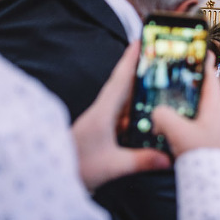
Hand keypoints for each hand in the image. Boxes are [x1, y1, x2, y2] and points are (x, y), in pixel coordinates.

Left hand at [73, 42, 171, 191]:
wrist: (51, 178)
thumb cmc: (76, 168)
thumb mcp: (112, 166)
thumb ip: (141, 160)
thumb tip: (168, 158)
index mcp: (102, 112)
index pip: (120, 79)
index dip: (130, 59)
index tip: (141, 40)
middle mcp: (102, 113)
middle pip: (125, 86)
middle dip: (141, 71)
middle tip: (159, 58)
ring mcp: (102, 123)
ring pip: (125, 103)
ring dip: (141, 93)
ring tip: (162, 86)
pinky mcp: (102, 133)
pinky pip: (124, 118)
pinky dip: (138, 114)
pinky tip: (150, 118)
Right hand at [151, 52, 219, 157]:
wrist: (212, 185)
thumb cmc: (204, 158)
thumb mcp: (179, 132)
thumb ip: (164, 117)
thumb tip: (155, 111)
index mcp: (213, 106)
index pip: (210, 76)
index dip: (204, 62)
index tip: (198, 50)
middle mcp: (212, 115)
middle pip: (201, 91)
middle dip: (189, 82)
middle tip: (175, 74)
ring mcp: (207, 128)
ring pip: (193, 107)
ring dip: (181, 101)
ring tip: (164, 96)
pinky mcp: (200, 140)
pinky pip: (188, 122)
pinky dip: (177, 118)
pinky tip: (163, 122)